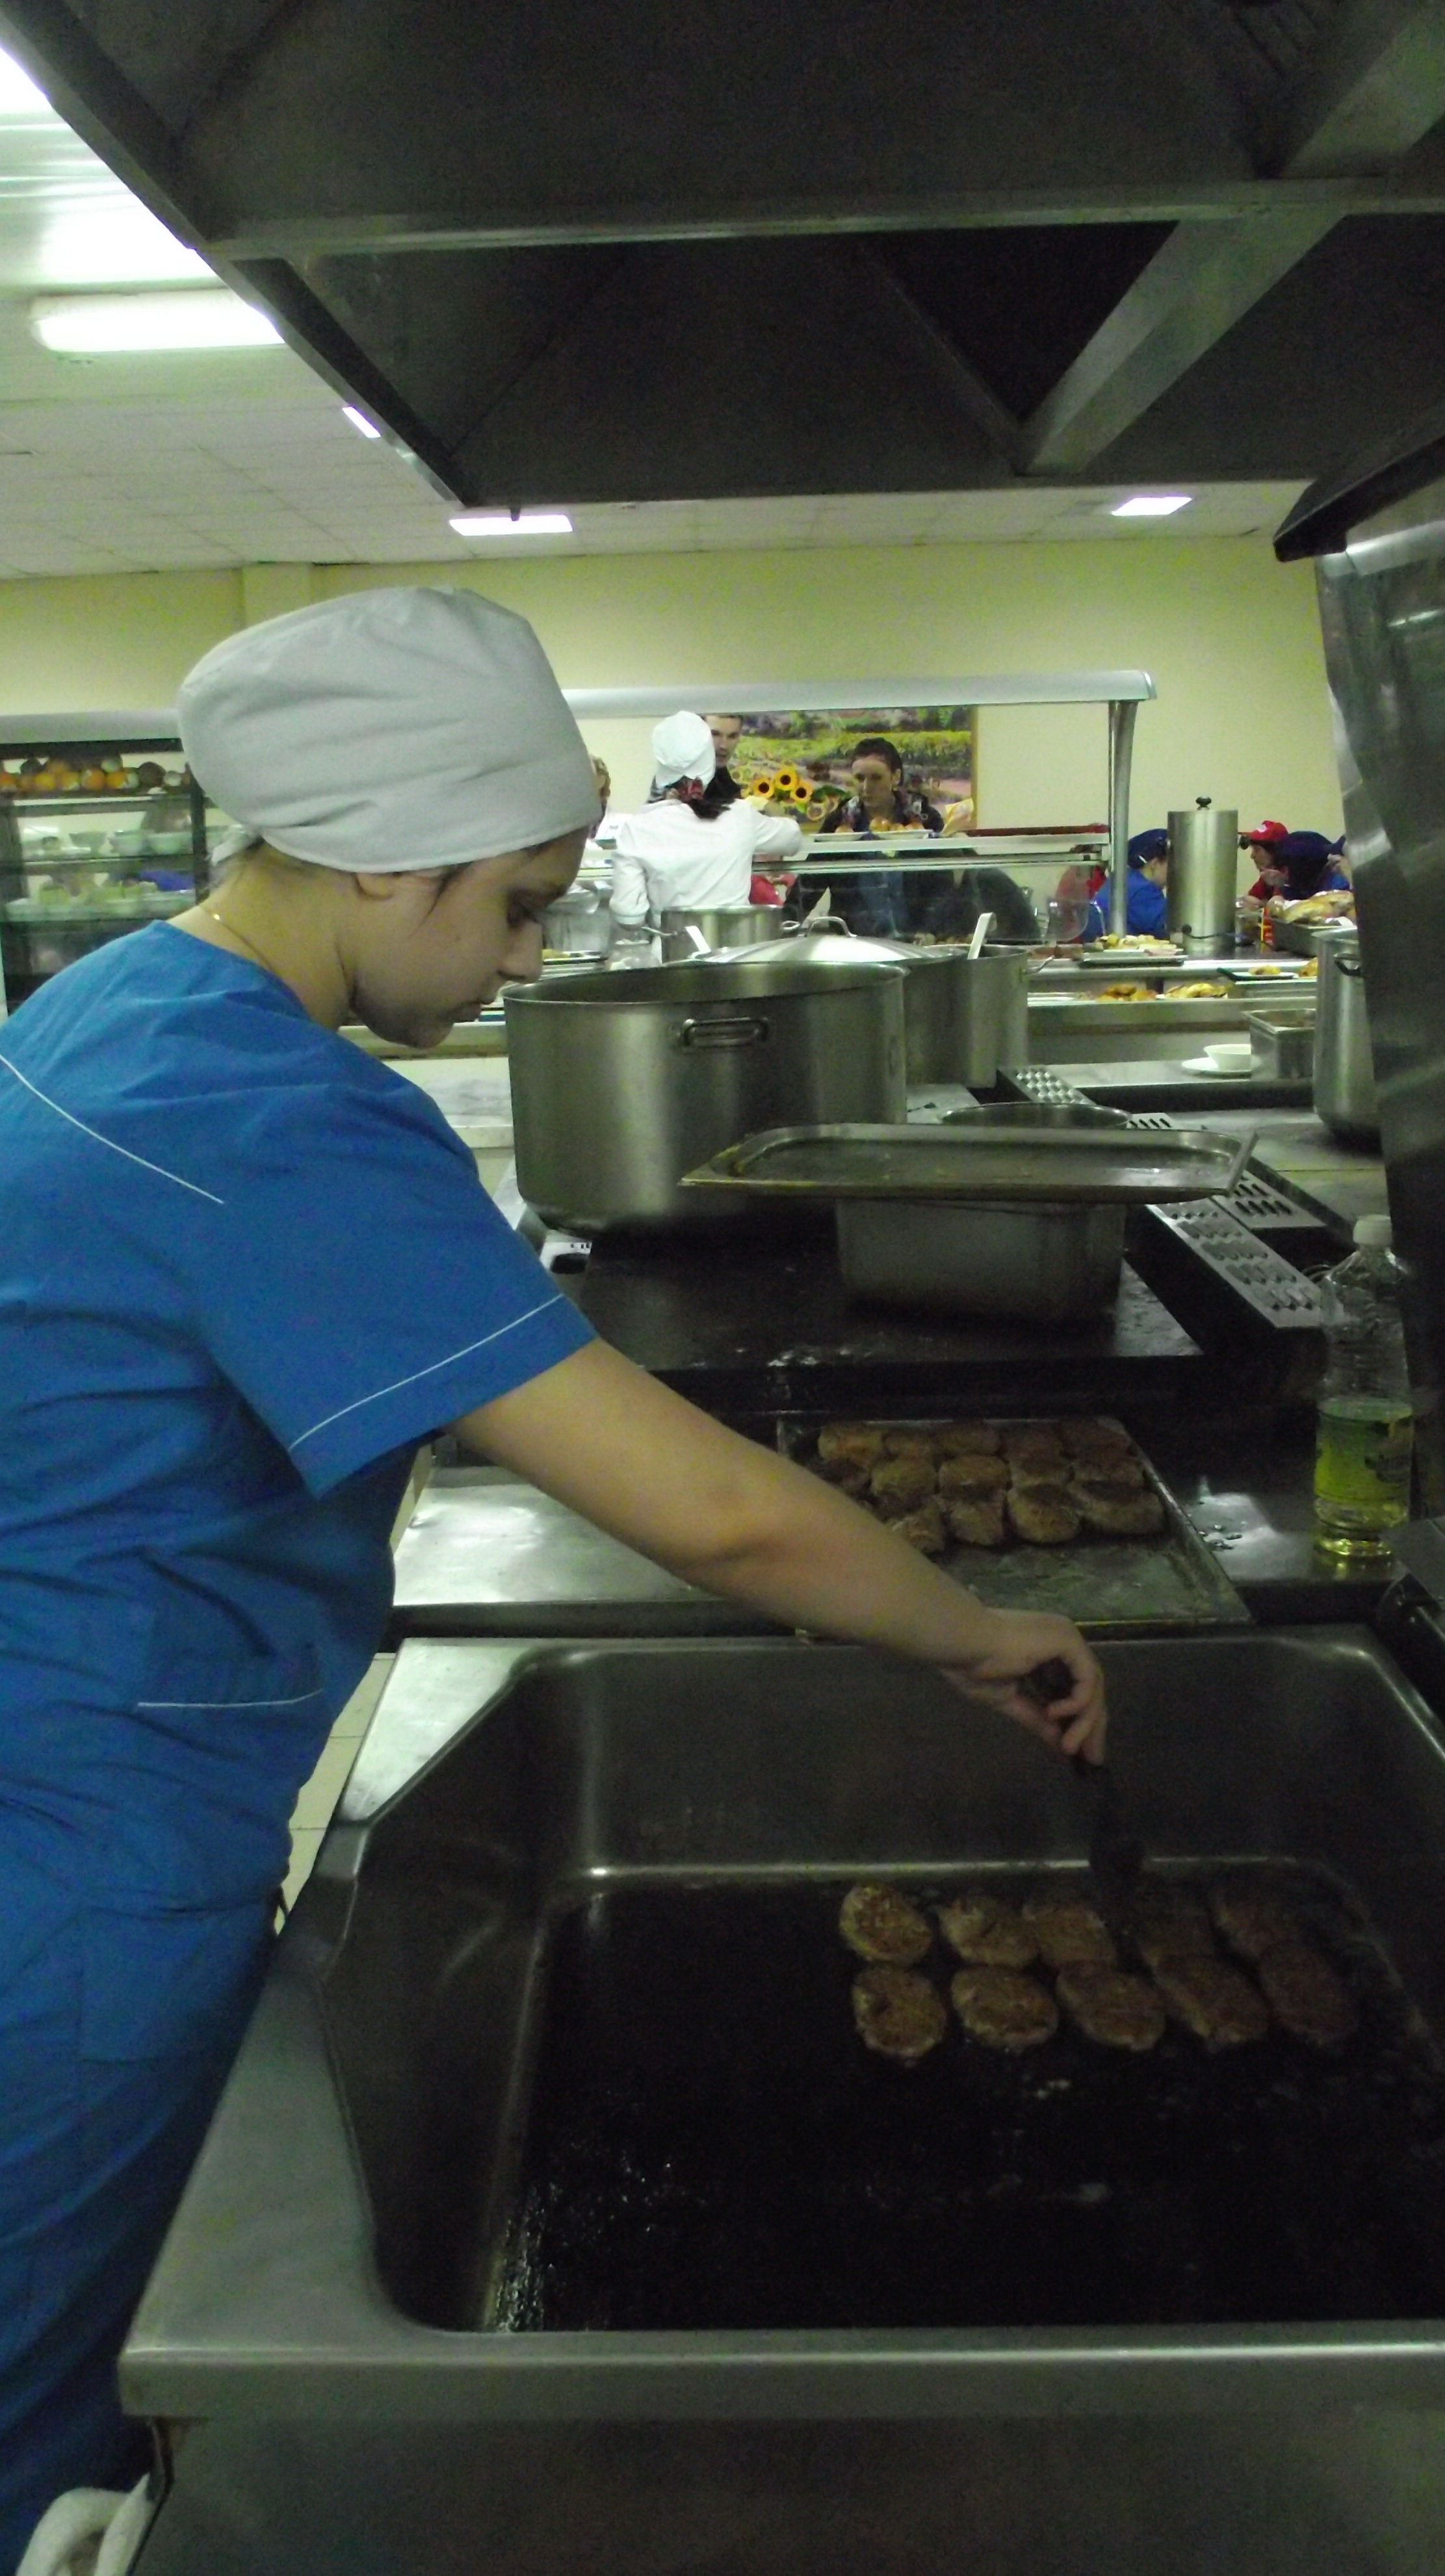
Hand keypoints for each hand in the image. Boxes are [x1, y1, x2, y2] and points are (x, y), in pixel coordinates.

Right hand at [938, 1610, 1106, 1761]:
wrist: (963, 1643)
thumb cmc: (976, 1667)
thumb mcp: (1009, 1699)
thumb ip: (1036, 1718)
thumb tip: (1058, 1742)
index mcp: (1049, 1651)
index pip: (1077, 1688)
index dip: (1082, 1721)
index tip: (1082, 1752)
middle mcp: (1063, 1641)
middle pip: (1091, 1688)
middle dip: (1092, 1726)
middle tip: (1092, 1758)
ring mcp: (1067, 1638)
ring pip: (1092, 1685)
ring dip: (1084, 1721)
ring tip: (1069, 1747)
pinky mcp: (1067, 1640)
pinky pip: (1086, 1676)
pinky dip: (1077, 1701)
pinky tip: (1054, 1715)